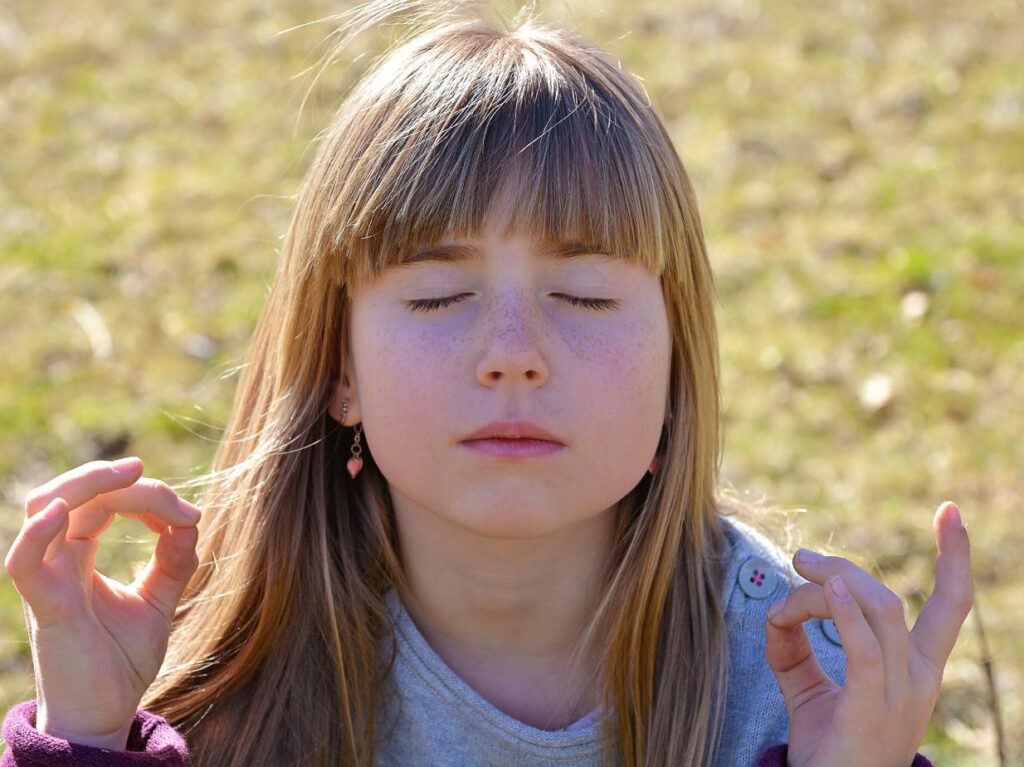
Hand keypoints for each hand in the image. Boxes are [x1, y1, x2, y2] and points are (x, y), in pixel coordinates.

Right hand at [4, 457, 201, 748]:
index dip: (144, 495)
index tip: (189, 513)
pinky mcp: (45, 608)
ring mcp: (48, 582)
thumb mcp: (158, 600)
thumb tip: (192, 518)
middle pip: (68, 494)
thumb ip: (173, 560)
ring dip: (82, 484)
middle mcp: (59, 561)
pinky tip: (61, 513)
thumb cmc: (121, 659)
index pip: (101, 502)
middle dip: (108, 476)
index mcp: (80, 556)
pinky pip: (24, 563)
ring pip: (42, 509)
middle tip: (142, 468)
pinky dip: (37, 533)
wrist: (105, 714)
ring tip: (123, 474)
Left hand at [763, 501, 972, 766]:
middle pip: (889, 599)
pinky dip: (847, 613)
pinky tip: (828, 589)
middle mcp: (917, 679)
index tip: (949, 511)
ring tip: (800, 567)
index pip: (950, 606)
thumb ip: (793, 643)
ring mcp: (900, 695)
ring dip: (832, 582)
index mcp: (915, 669)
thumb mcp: (809, 685)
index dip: (954, 557)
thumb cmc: (826, 745)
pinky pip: (866, 649)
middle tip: (801, 558)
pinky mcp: (872, 708)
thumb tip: (774, 609)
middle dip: (845, 567)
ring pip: (875, 611)